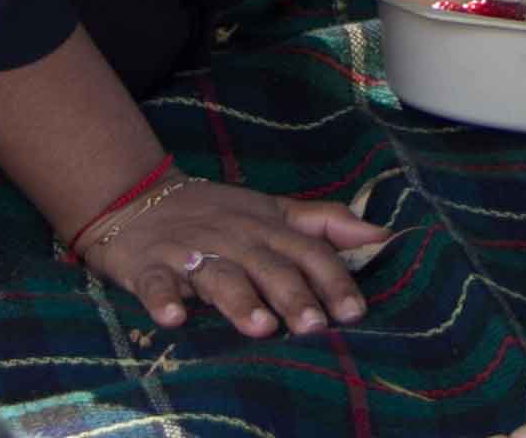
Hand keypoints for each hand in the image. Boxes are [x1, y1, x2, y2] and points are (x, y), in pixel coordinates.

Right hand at [84, 175, 382, 338]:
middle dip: (293, 296)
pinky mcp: (151, 266)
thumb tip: (383, 235)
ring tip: (260, 326)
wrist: (141, 199)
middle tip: (314, 326)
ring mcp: (192, 252)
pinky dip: (164, 299)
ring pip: (220, 276)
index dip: (332, 280)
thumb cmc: (219, 214)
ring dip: (240, 300)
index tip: (355, 311)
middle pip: (270, 267)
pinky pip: (157, 283)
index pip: (308, 251)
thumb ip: (325, 223)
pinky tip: (173, 318)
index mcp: (268, 228)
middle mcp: (235, 239)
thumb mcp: (274, 211)